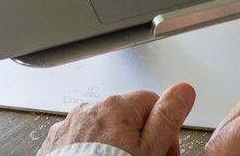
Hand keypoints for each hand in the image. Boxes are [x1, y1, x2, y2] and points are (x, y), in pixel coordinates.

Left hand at [38, 83, 195, 155]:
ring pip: (101, 129)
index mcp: (117, 106)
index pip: (152, 103)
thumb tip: (183, 90)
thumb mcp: (151, 149)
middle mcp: (90, 109)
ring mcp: (70, 125)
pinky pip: (79, 140)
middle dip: (136, 138)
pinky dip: (88, 151)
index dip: (162, 130)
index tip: (162, 151)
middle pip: (126, 116)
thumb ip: (167, 117)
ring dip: (111, 144)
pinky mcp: (55, 142)